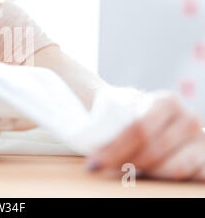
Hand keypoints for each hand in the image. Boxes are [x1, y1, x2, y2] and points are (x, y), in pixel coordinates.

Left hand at [86, 91, 204, 180]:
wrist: (156, 121)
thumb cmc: (133, 117)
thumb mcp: (122, 110)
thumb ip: (111, 119)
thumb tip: (89, 139)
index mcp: (166, 101)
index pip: (139, 129)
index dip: (115, 149)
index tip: (93, 164)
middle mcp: (189, 118)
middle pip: (153, 151)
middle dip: (124, 164)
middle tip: (104, 169)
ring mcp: (202, 141)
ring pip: (174, 169)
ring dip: (146, 174)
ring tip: (126, 172)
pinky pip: (192, 178)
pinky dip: (167, 181)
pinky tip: (148, 178)